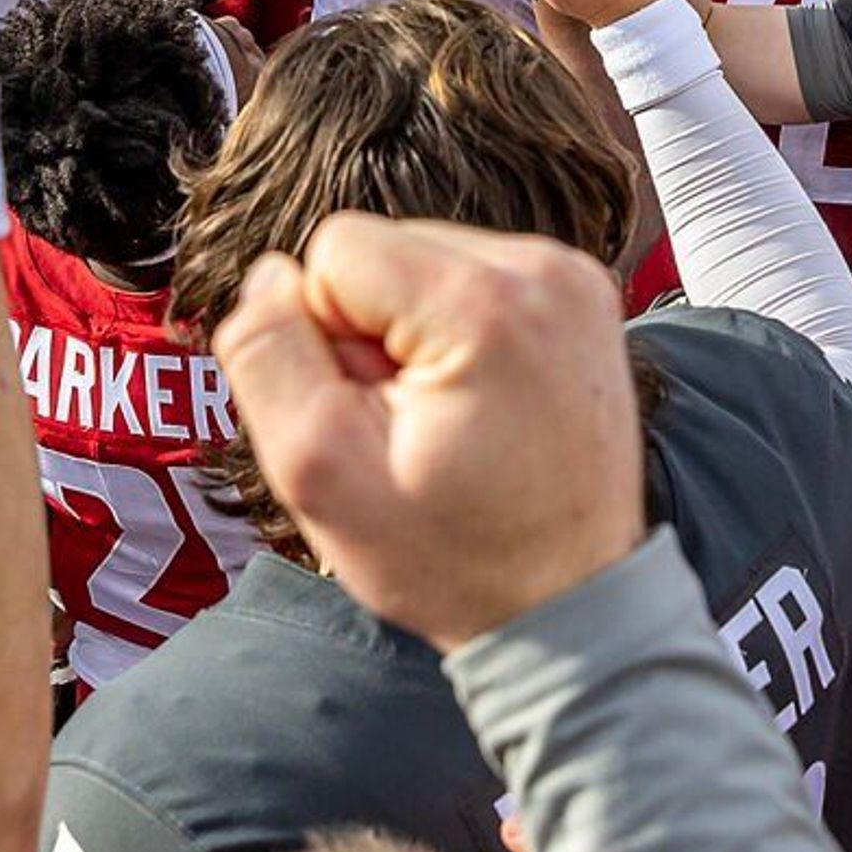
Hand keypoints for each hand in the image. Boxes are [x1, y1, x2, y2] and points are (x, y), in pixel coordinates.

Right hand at [205, 213, 643, 650]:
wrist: (571, 603)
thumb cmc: (450, 558)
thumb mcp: (321, 473)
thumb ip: (267, 355)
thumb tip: (272, 274)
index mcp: (484, 302)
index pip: (335, 249)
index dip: (326, 336)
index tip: (374, 413)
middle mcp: (544, 270)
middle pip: (385, 248)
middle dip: (372, 330)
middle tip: (413, 427)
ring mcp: (574, 280)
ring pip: (425, 260)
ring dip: (413, 334)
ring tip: (449, 422)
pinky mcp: (584, 296)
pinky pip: (474, 278)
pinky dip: (458, 334)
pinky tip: (481, 406)